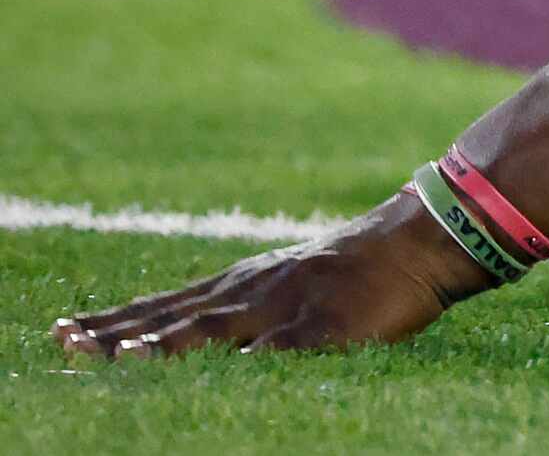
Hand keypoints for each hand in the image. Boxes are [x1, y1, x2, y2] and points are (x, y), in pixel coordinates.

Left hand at [53, 190, 485, 359]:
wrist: (420, 241)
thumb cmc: (360, 266)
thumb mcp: (292, 279)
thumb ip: (251, 303)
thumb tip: (205, 331)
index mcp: (240, 284)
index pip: (162, 304)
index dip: (112, 319)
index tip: (64, 328)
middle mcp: (249, 292)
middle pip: (169, 316)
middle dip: (114, 330)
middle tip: (61, 340)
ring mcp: (282, 309)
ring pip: (207, 330)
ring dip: (156, 344)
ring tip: (111, 354)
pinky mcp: (319, 328)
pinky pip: (270, 353)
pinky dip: (231, 363)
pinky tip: (205, 376)